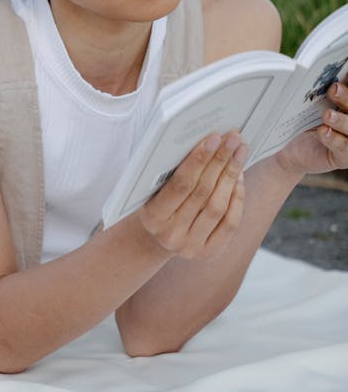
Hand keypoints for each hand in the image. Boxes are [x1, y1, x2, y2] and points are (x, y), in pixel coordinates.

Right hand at [139, 132, 246, 260]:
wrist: (156, 238)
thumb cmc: (156, 202)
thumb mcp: (153, 189)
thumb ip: (171, 171)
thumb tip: (205, 142)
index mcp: (152, 217)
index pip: (180, 184)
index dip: (198, 160)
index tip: (213, 138)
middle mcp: (171, 235)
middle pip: (202, 193)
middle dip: (219, 162)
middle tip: (232, 139)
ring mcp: (191, 247)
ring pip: (218, 206)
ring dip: (230, 176)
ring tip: (238, 153)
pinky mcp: (209, 253)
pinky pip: (230, 223)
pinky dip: (237, 197)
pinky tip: (238, 177)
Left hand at [277, 81, 347, 175]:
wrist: (288, 148)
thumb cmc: (303, 118)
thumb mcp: (314, 102)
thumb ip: (327, 88)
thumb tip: (328, 68)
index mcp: (346, 103)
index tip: (339, 79)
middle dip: (347, 97)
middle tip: (334, 88)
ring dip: (341, 120)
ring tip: (327, 115)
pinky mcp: (344, 157)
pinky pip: (342, 147)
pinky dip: (333, 139)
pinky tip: (324, 131)